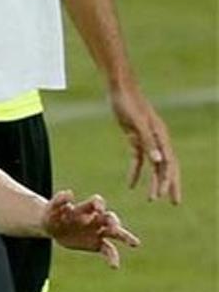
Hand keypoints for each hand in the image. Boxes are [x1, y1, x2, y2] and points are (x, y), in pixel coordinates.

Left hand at [43, 190, 140, 268]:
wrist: (51, 226)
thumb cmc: (52, 214)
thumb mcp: (52, 207)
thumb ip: (59, 200)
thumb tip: (69, 193)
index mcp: (86, 208)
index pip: (97, 202)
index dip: (99, 204)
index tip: (98, 209)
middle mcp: (95, 218)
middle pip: (110, 217)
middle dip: (113, 221)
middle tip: (114, 227)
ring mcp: (98, 231)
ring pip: (115, 233)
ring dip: (125, 237)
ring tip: (135, 243)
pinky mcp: (97, 243)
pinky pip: (108, 250)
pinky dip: (112, 257)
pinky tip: (114, 266)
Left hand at [110, 84, 180, 203]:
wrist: (119, 89)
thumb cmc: (128, 103)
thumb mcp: (136, 124)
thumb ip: (147, 142)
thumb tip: (159, 162)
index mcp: (161, 136)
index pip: (169, 164)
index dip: (171, 181)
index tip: (169, 197)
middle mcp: (158, 139)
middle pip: (167, 166)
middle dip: (170, 185)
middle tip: (173, 203)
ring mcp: (148, 139)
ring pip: (154, 165)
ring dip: (154, 181)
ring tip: (152, 199)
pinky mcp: (136, 137)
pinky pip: (138, 159)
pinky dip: (135, 172)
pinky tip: (130, 185)